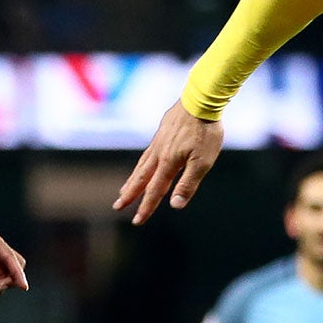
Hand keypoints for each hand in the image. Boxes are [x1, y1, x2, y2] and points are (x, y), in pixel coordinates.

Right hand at [114, 102, 222, 224]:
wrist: (200, 101)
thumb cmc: (205, 132)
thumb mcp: (202, 162)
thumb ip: (188, 184)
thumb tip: (175, 205)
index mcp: (168, 163)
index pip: (155, 191)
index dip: (146, 207)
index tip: (137, 221)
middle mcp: (159, 154)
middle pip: (141, 179)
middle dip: (130, 194)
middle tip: (117, 206)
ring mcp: (158, 143)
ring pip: (141, 166)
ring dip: (133, 180)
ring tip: (124, 190)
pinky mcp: (161, 133)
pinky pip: (147, 154)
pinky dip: (141, 165)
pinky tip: (143, 165)